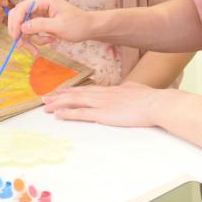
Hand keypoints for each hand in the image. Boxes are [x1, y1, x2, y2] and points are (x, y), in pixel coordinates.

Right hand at [8, 0, 91, 50]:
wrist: (88, 28)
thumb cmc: (77, 25)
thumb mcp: (59, 26)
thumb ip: (40, 25)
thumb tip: (22, 27)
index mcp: (44, 0)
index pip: (22, 8)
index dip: (16, 22)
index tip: (15, 36)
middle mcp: (39, 4)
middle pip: (19, 16)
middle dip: (19, 32)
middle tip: (21, 46)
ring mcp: (39, 12)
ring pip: (24, 26)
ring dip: (30, 39)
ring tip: (40, 48)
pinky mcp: (41, 21)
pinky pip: (31, 31)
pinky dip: (35, 39)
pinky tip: (48, 42)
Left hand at [41, 82, 165, 127]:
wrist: (155, 103)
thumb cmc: (150, 99)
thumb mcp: (136, 89)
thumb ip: (128, 88)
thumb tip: (125, 87)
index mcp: (110, 90)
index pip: (86, 90)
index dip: (72, 91)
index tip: (61, 92)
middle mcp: (102, 94)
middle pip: (76, 94)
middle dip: (59, 96)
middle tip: (45, 98)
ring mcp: (102, 104)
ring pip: (75, 102)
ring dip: (58, 104)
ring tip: (45, 106)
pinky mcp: (103, 114)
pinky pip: (81, 114)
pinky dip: (68, 114)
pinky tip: (58, 115)